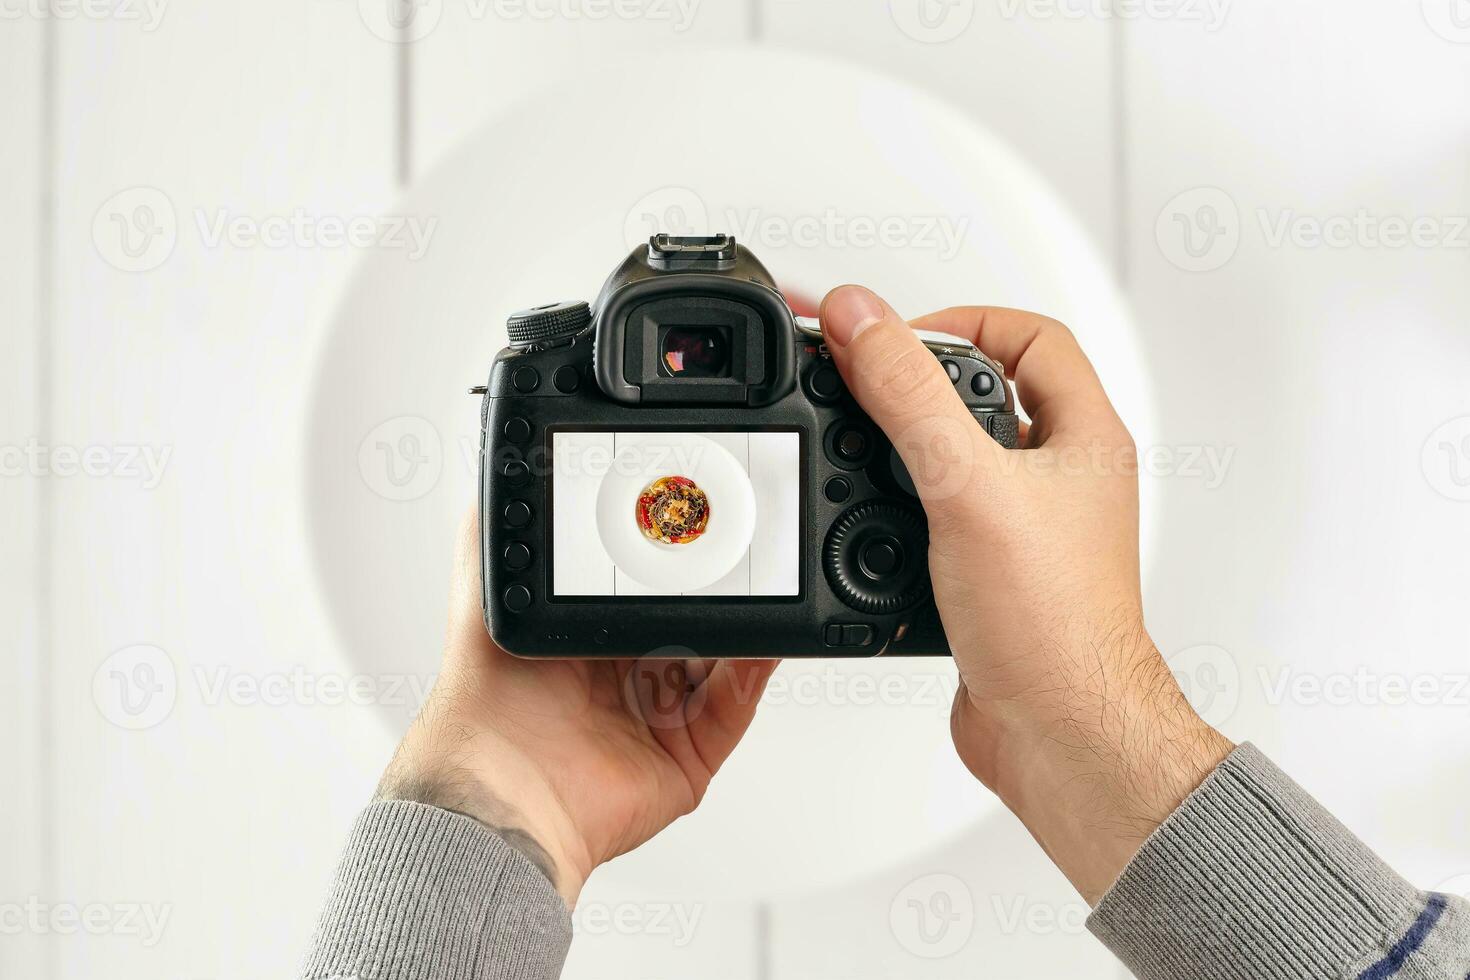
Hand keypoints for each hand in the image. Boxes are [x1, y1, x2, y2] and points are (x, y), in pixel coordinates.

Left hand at [376, 506, 779, 906]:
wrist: (501, 785)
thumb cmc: (485, 704)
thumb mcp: (485, 592)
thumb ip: (494, 533)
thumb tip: (499, 471)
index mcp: (588, 639)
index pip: (646, 587)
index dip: (672, 557)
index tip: (695, 520)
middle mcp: (626, 677)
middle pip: (693, 620)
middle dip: (720, 586)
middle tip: (740, 548)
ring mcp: (661, 718)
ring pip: (725, 660)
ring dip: (747, 624)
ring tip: (765, 584)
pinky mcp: (689, 756)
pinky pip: (735, 706)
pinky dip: (755, 671)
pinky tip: (764, 639)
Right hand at [819, 285, 1232, 903]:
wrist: (1057, 735)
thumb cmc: (1053, 624)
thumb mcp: (966, 484)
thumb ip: (908, 394)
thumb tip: (860, 317)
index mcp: (1085, 437)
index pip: (1032, 337)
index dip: (964, 320)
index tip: (898, 336)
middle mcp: (1064, 479)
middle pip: (993, 393)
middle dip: (925, 382)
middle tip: (870, 382)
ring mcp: (1032, 530)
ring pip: (966, 460)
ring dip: (910, 448)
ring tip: (864, 444)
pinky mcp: (996, 576)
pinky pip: (945, 519)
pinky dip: (903, 511)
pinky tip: (871, 523)